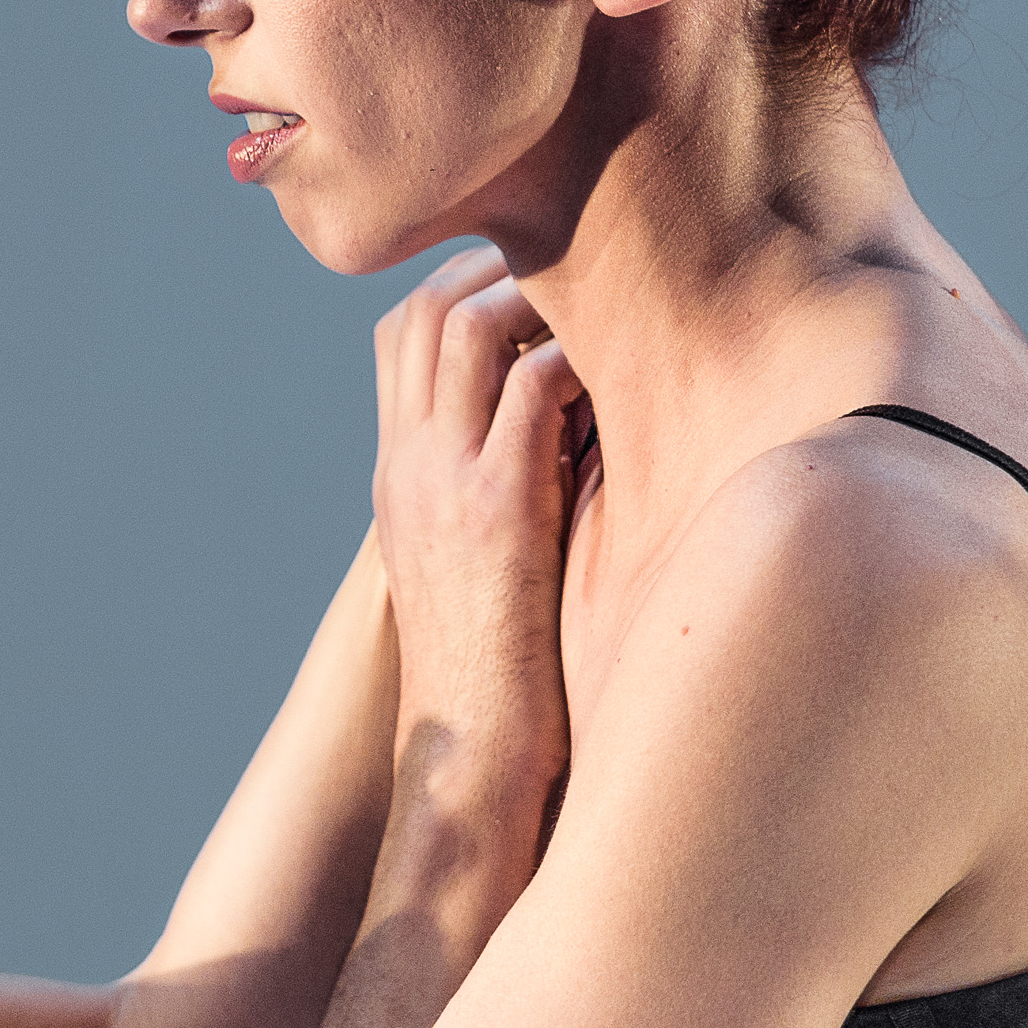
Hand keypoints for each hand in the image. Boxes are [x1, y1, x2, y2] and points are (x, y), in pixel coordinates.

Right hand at [370, 244, 586, 809]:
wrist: (469, 758)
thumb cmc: (494, 675)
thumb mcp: (472, 570)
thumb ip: (494, 496)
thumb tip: (563, 441)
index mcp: (399, 478)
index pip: (400, 336)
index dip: (461, 286)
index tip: (533, 281)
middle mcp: (408, 467)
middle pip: (426, 310)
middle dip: (500, 269)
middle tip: (580, 269)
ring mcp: (444, 483)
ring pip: (468, 327)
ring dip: (540, 301)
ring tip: (607, 307)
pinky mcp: (498, 509)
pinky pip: (533, 387)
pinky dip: (580, 360)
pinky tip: (628, 373)